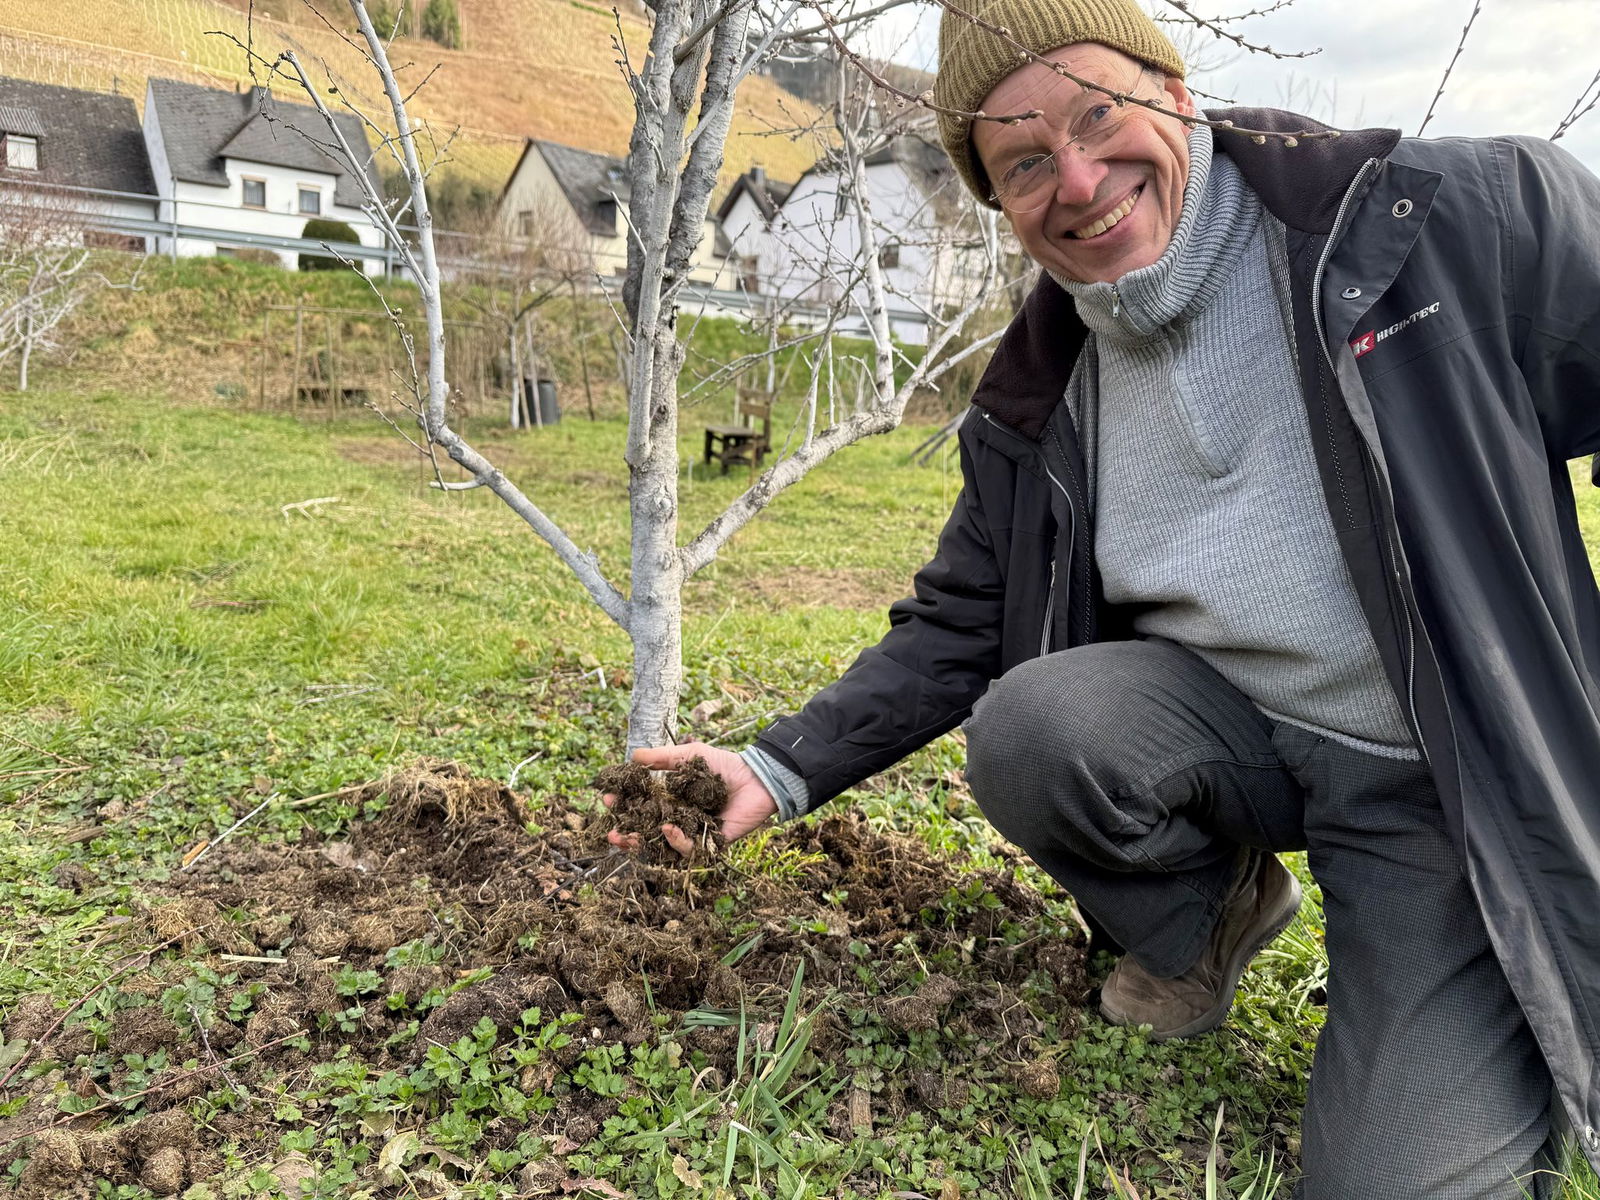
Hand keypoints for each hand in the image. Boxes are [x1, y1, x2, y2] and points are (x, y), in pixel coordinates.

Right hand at [603, 741, 777, 857]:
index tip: (607, 799)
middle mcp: (678, 819)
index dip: (622, 807)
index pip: (639, 808)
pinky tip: (667, 829)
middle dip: (625, 835)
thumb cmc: (724, 765)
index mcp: (670, 800)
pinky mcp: (710, 843)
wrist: (757, 777)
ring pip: (662, 847)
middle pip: (646, 833)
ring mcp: (693, 832)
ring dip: (643, 844)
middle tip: (612, 833)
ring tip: (630, 837)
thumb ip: (662, 758)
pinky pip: (689, 849)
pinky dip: (676, 841)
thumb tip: (633, 756)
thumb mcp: (689, 756)